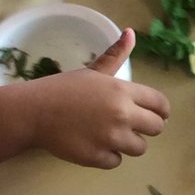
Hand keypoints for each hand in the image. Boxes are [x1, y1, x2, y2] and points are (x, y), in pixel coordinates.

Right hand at [23, 29, 169, 166]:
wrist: (33, 112)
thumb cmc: (63, 89)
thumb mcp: (93, 71)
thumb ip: (116, 56)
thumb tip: (131, 33)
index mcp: (123, 91)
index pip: (161, 104)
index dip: (161, 110)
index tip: (156, 114)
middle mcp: (122, 114)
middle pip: (156, 128)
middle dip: (146, 127)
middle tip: (130, 125)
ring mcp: (111, 138)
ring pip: (140, 148)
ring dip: (129, 143)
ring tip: (111, 135)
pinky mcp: (98, 157)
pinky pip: (117, 161)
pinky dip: (108, 156)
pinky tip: (96, 145)